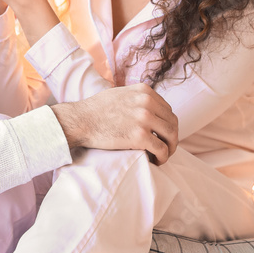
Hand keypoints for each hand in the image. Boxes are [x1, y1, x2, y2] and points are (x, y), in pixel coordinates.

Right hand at [52, 84, 178, 163]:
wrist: (81, 120)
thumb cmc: (96, 109)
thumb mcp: (121, 93)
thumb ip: (137, 98)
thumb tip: (149, 108)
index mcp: (144, 91)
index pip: (167, 109)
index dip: (167, 124)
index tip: (163, 134)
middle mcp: (147, 102)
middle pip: (172, 122)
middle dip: (172, 137)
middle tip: (166, 147)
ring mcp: (144, 118)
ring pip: (171, 135)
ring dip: (170, 148)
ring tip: (163, 156)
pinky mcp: (140, 136)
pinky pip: (162, 149)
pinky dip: (163, 157)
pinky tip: (157, 161)